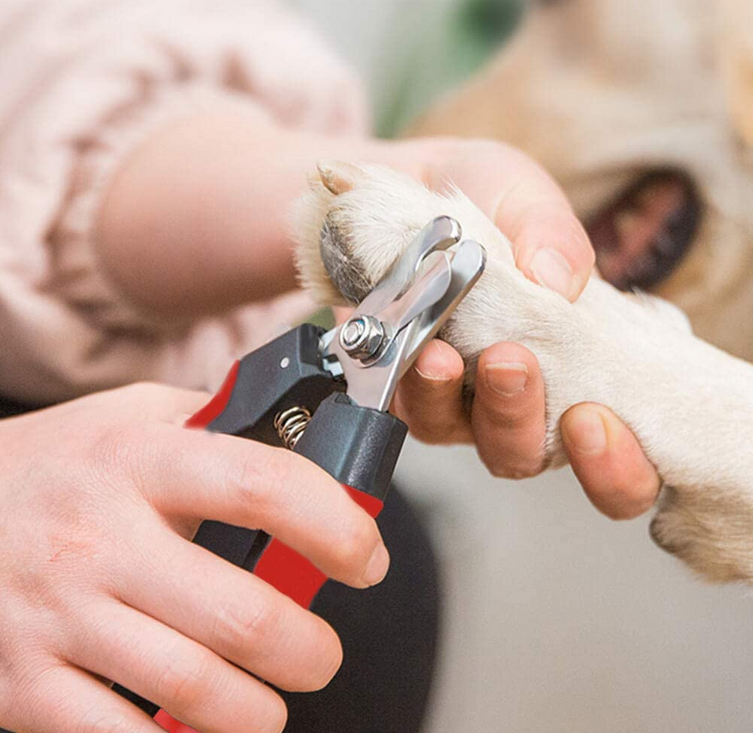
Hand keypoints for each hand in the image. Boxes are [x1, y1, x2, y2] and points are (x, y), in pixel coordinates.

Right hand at [0, 383, 387, 731]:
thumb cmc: (59, 463)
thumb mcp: (135, 415)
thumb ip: (218, 422)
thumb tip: (310, 442)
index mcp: (140, 462)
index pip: (263, 487)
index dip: (336, 526)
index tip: (365, 557)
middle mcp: (100, 538)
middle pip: (244, 617)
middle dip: (311, 651)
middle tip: (320, 652)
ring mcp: (59, 616)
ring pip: (197, 692)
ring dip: (261, 710)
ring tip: (272, 699)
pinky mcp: (26, 684)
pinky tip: (203, 729)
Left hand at [392, 139, 660, 519]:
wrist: (404, 191)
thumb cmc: (483, 202)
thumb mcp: (523, 196)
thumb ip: (549, 231)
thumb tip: (560, 281)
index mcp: (575, 369)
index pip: (613, 454)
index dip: (614, 464)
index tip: (594, 419)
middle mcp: (515, 400)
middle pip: (524, 452)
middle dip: (517, 419)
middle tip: (513, 363)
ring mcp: (452, 401)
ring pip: (455, 435)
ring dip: (450, 400)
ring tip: (445, 355)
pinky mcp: (398, 388)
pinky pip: (400, 407)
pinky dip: (408, 383)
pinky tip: (414, 350)